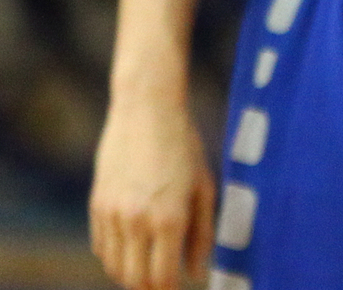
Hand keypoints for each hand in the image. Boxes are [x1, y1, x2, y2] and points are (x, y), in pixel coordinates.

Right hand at [90, 88, 214, 289]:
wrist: (146, 111)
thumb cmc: (185, 147)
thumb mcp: (204, 187)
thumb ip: (202, 234)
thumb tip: (197, 272)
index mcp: (169, 219)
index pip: (162, 277)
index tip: (179, 288)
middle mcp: (137, 221)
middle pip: (135, 279)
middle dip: (150, 288)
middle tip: (165, 284)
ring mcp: (112, 214)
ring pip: (115, 267)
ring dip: (131, 275)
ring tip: (150, 270)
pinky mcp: (97, 205)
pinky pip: (101, 246)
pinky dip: (115, 256)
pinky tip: (133, 249)